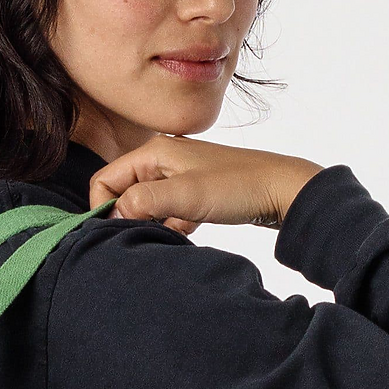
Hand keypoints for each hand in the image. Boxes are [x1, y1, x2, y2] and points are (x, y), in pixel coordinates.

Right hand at [87, 135, 324, 236]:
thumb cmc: (238, 187)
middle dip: (128, 218)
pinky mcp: (195, 193)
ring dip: (152, 224)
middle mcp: (163, 159)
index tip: (119, 232)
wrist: (284, 190)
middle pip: (124, 193)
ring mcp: (179, 176)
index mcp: (154, 152)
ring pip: (147, 206)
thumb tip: (112, 214)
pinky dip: (172, 226)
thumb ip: (143, 202)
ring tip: (172, 233)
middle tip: (147, 236)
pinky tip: (189, 232)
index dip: (104, 208)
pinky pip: (168, 213)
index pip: (105, 179)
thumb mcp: (185, 196)